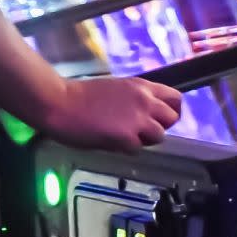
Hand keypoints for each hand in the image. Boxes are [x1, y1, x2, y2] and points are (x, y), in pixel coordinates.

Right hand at [40, 76, 182, 152]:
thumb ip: (135, 99)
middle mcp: (145, 101)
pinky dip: (126, 149)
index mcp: (142, 86)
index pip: (175, 98)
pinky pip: (137, 149)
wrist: (61, 102)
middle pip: (172, 118)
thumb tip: (144, 114)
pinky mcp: (127, 137)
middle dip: (161, 127)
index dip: (170, 110)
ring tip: (125, 138)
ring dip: (145, 140)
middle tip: (143, 131)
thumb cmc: (81, 95)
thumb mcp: (117, 89)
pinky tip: (111, 143)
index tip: (160, 118)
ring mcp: (138, 120)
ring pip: (159, 136)